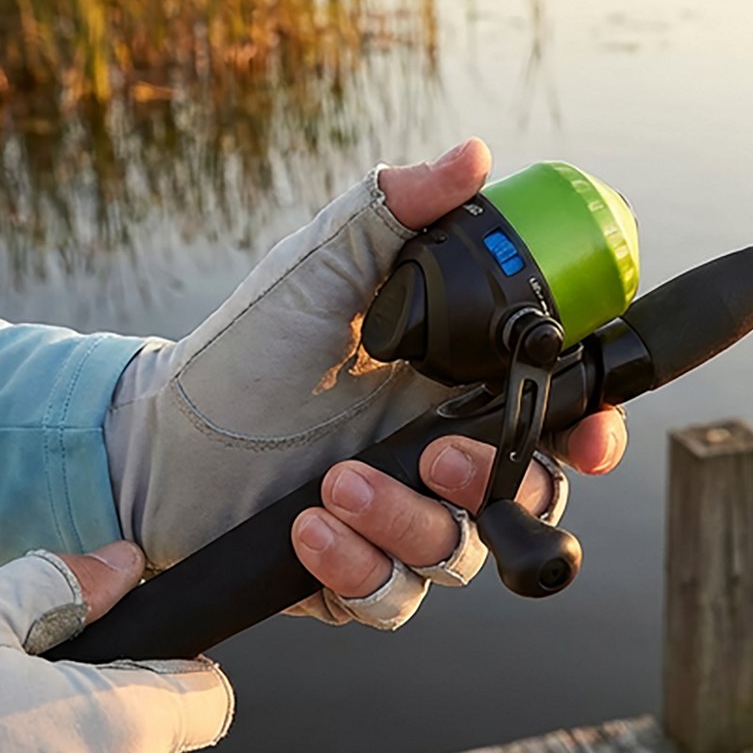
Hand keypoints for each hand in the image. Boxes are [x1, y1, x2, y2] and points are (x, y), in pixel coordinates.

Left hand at [104, 139, 626, 629]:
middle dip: (497, 483)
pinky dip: (357, 567)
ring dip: (409, 525)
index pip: (558, 416)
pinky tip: (309, 528)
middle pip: (529, 495)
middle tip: (439, 456)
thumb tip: (474, 155)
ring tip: (338, 484)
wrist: (160, 432)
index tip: (591, 439)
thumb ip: (396, 210)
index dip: (592, 431)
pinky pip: (392, 597)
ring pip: (460, 555)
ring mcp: (404, 522)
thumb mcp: (323, 265)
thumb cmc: (250, 346)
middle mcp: (443, 458)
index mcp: (458, 387)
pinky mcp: (356, 577)